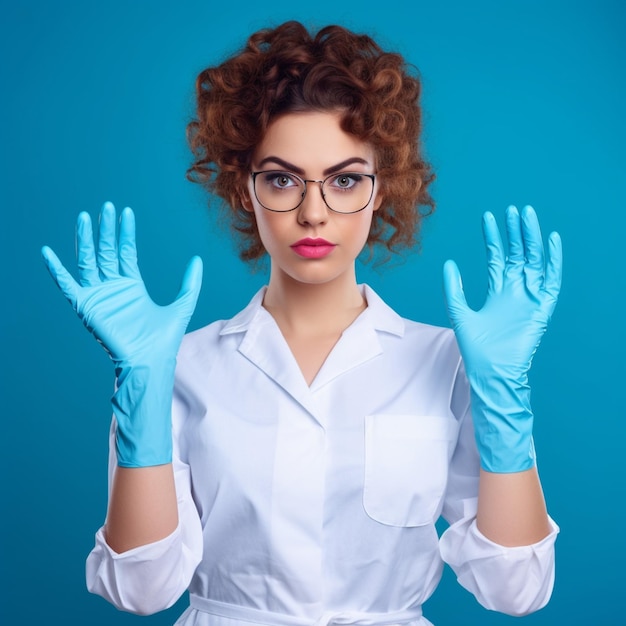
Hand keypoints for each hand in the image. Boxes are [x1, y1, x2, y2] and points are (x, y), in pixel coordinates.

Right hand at [42, 202, 202, 465]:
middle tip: (106, 207)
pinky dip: (57, 271)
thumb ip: (190, 283)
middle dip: (106, 230)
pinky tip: (48, 253)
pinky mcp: (87, 308)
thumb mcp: (183, 304)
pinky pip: (68, 286)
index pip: (126, 251)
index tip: (125, 212)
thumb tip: (197, 259)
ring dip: (84, 240)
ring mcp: (99, 296)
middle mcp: (113, 288)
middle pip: (106, 251)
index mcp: (132, 285)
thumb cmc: (165, 339)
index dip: (125, 232)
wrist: (150, 361)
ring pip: (88, 261)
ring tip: (84, 217)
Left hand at [443, 206, 561, 471]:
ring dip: (532, 239)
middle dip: (516, 232)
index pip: (497, 257)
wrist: (491, 371)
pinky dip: (553, 261)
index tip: (489, 217)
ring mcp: (530, 297)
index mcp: (497, 291)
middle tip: (514, 209)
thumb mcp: (460, 312)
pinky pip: (550, 280)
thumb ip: (454, 289)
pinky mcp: (542, 307)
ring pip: (534, 261)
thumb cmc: (476, 348)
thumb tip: (448, 263)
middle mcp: (515, 291)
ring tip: (527, 216)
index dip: (494, 237)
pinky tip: (551, 241)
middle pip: (518, 254)